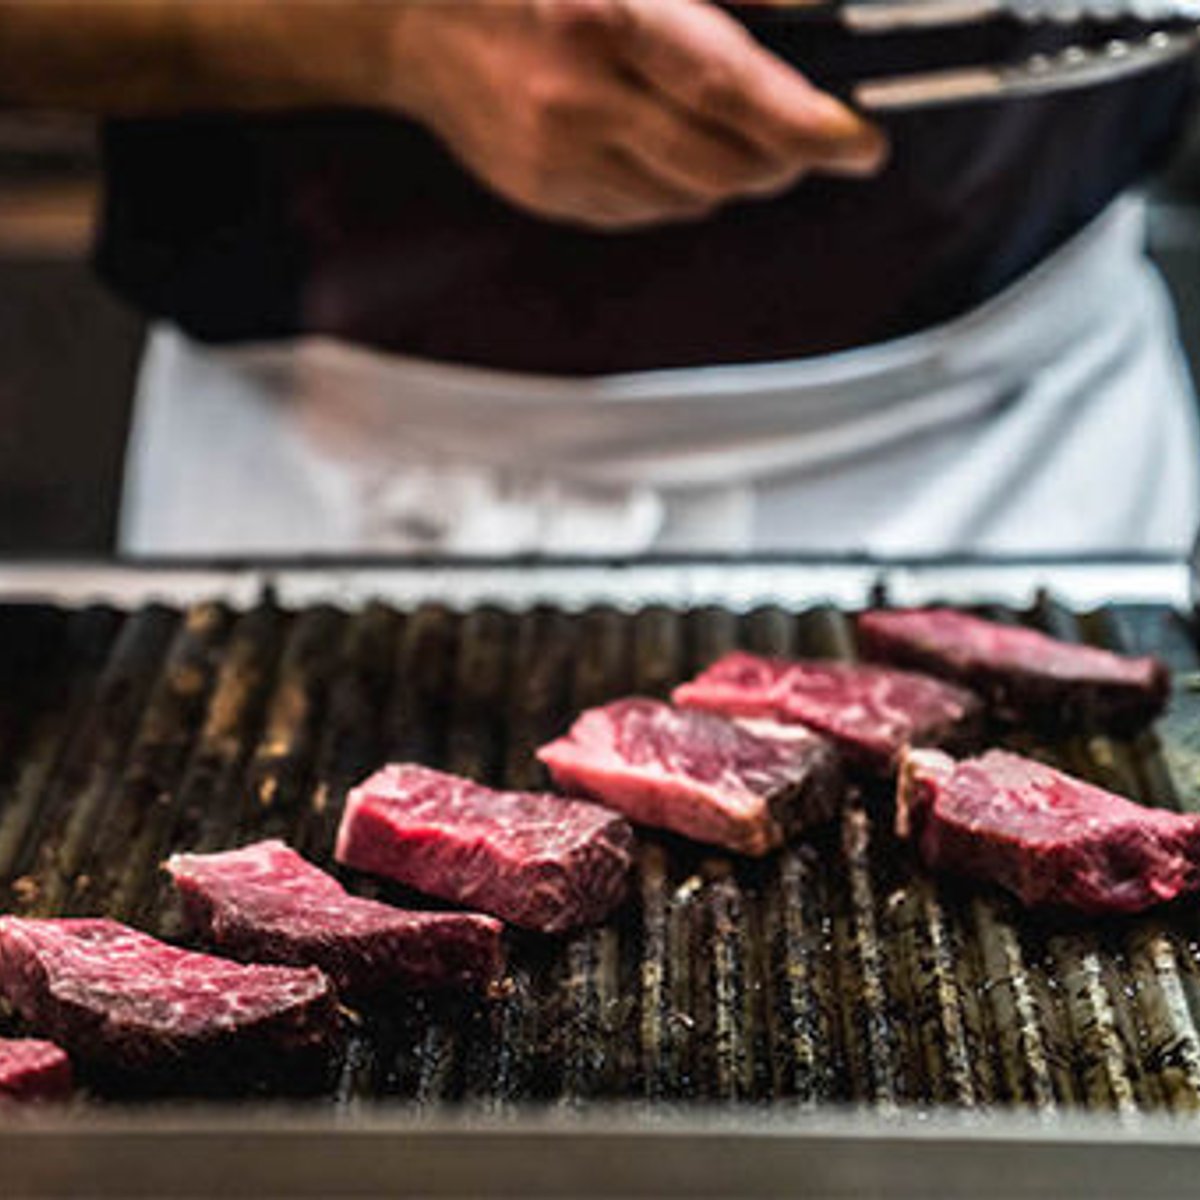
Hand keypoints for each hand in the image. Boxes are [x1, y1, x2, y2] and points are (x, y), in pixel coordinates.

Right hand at [388, 0, 888, 230]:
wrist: (414, 18)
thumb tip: (809, 10)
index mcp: (606, 16)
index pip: (728, 89)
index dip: (804, 126)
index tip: (861, 146)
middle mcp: (580, 98)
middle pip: (721, 165)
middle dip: (779, 159)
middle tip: (806, 138)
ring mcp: (558, 158)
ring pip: (688, 199)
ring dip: (725, 173)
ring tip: (712, 125)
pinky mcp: (546, 195)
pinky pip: (643, 212)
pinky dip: (671, 186)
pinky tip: (655, 141)